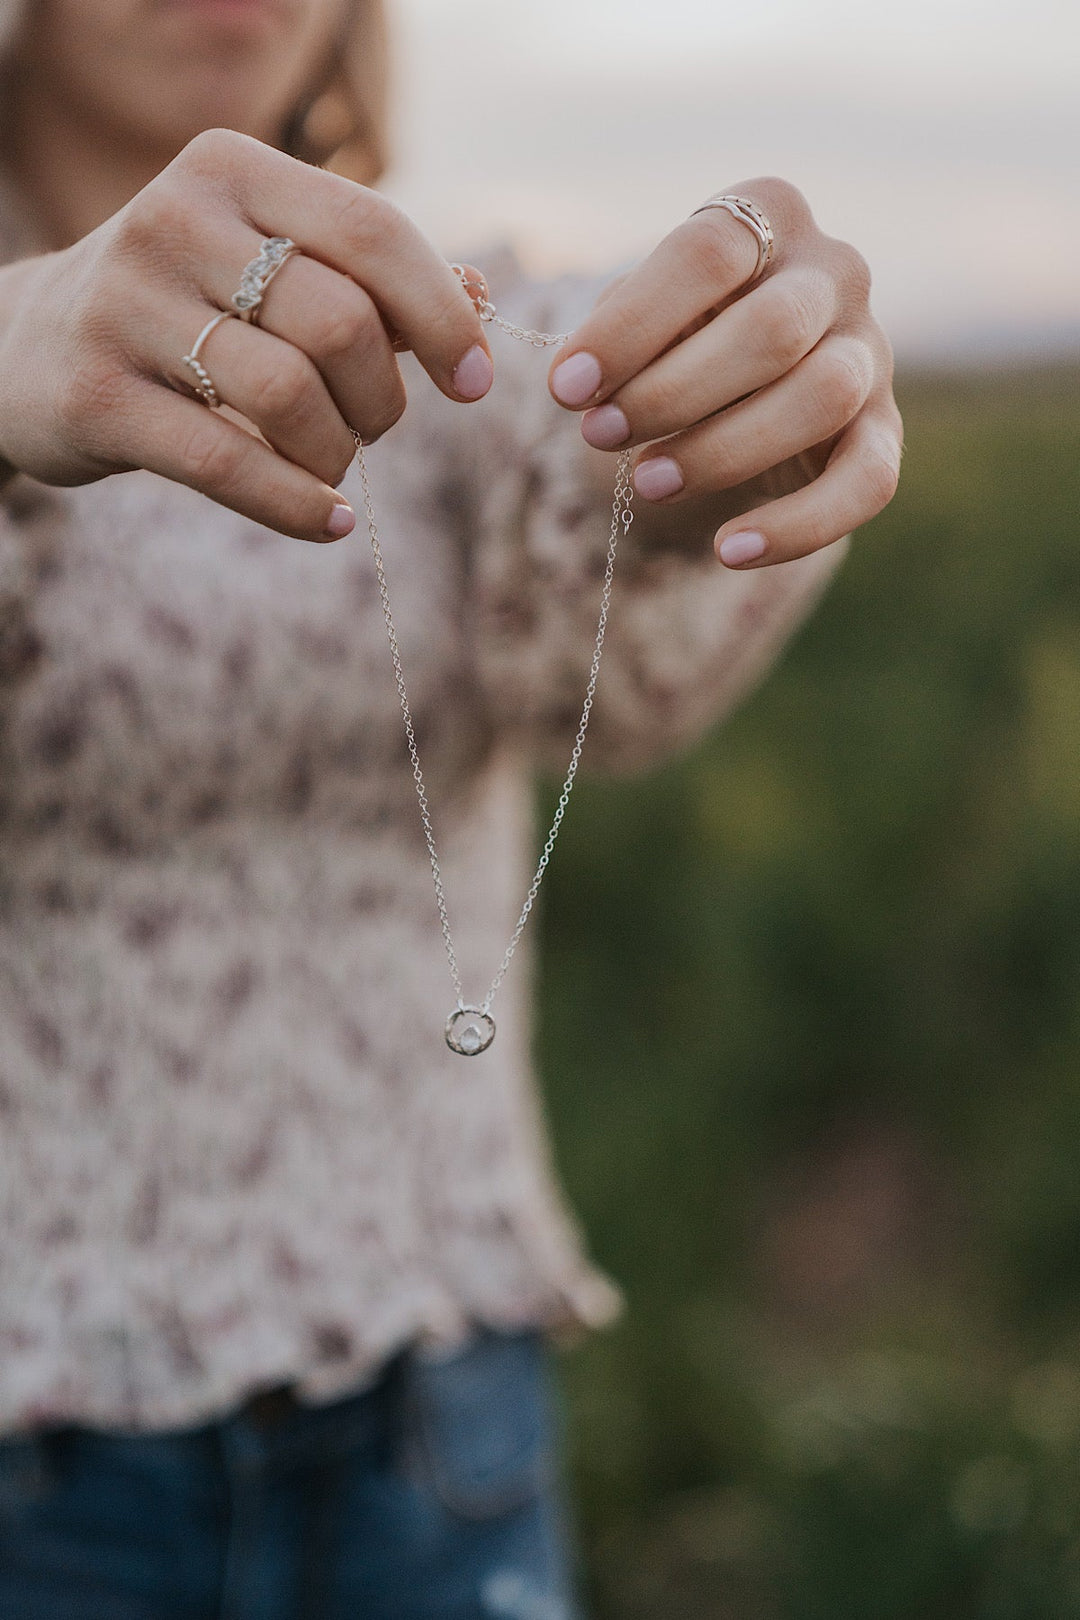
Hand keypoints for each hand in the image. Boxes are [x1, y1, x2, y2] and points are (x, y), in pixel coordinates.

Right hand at [0, 129, 492, 542]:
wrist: (25, 350)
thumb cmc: (184, 309)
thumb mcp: (265, 266)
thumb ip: (367, 278)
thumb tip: (481, 296)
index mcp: (231, 172)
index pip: (372, 233)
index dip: (444, 314)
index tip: (473, 380)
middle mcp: (173, 221)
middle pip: (340, 322)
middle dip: (384, 397)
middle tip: (375, 425)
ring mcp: (126, 305)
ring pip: (288, 395)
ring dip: (336, 453)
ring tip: (330, 466)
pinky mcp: (98, 395)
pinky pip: (228, 463)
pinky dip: (296, 505)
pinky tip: (325, 522)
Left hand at [546, 177, 901, 567]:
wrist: (731, 385)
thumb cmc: (675, 336)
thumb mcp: (641, 317)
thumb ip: (619, 334)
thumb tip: (584, 382)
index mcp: (769, 216)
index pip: (708, 254)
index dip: (632, 325)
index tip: (567, 386)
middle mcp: (835, 272)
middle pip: (771, 328)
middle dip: (672, 391)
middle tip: (601, 433)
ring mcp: (870, 351)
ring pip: (821, 397)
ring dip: (722, 449)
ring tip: (647, 482)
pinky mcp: (883, 433)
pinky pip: (866, 483)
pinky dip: (798, 526)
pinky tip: (730, 551)